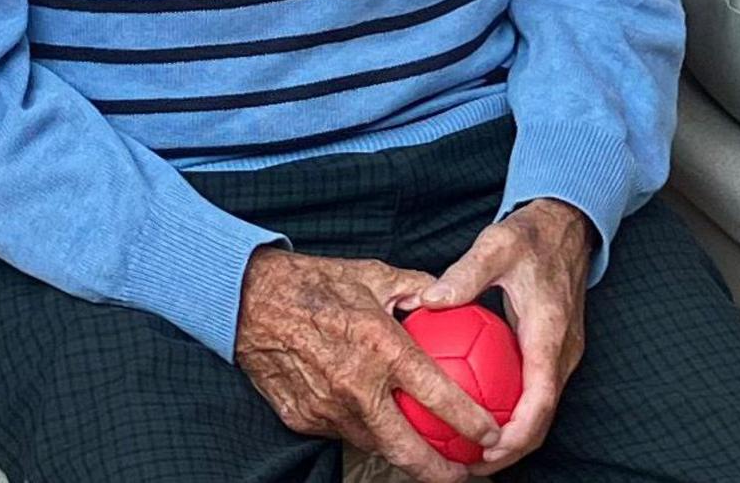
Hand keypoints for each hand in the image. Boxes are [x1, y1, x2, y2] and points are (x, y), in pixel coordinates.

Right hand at [234, 246, 491, 481]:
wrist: (248, 301)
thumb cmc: (314, 283)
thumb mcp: (375, 276)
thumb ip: (419, 290)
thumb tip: (452, 299)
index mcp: (381, 348)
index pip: (437, 396)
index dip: (470, 422)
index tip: (492, 435)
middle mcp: (356, 387)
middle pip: (407, 450)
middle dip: (442, 472)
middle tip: (467, 475)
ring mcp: (327, 409)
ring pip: (375, 445)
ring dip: (403, 454)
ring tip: (430, 458)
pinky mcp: (304, 419)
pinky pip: (343, 431)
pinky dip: (364, 429)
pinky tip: (380, 425)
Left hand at [416, 199, 592, 472]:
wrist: (567, 226)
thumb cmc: (530, 236)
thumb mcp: (496, 246)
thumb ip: (463, 274)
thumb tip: (428, 300)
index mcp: (549, 334)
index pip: (540, 399)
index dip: (516, 434)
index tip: (487, 452)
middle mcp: (563, 352)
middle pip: (542, 418)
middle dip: (510, 450)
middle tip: (470, 466)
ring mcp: (563, 355)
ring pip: (542, 411)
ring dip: (512, 437)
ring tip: (470, 453)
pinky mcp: (556, 353)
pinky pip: (537, 394)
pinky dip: (514, 415)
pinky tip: (478, 415)